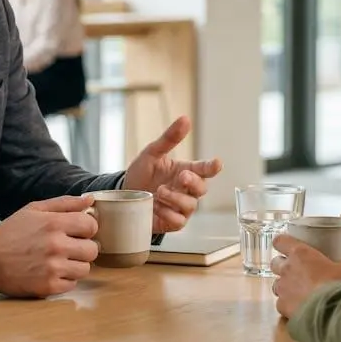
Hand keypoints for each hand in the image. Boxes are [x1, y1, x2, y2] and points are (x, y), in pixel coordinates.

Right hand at [0, 195, 98, 297]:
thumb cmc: (11, 232)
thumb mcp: (34, 210)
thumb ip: (65, 203)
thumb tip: (90, 199)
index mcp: (54, 223)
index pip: (91, 226)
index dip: (87, 228)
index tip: (77, 231)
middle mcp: (56, 246)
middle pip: (92, 250)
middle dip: (83, 248)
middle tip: (70, 248)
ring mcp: (52, 268)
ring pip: (85, 269)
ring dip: (75, 265)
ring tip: (60, 260)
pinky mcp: (48, 287)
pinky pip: (72, 285)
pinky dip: (64, 280)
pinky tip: (51, 272)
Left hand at [122, 117, 222, 233]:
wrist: (123, 197)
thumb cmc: (141, 174)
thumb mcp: (151, 153)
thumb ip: (169, 138)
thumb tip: (185, 118)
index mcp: (185, 171)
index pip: (205, 169)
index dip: (212, 167)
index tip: (217, 163)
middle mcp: (187, 190)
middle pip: (202, 188)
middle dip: (193, 182)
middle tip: (181, 177)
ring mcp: (181, 207)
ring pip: (191, 205)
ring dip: (176, 198)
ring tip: (159, 192)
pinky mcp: (173, 222)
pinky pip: (179, 221)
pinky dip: (168, 214)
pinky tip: (156, 207)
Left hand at [269, 235, 340, 318]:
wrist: (330, 312)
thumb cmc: (336, 285)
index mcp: (300, 254)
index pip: (281, 241)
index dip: (282, 242)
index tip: (285, 244)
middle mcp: (287, 269)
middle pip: (275, 262)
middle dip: (282, 265)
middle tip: (295, 270)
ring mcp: (283, 288)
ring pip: (276, 283)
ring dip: (284, 285)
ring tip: (297, 290)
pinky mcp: (282, 306)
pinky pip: (281, 303)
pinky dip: (287, 304)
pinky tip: (298, 306)